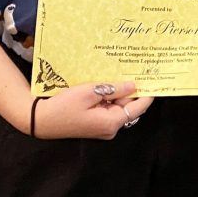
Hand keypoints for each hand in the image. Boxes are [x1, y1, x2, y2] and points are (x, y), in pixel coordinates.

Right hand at [31, 81, 153, 139]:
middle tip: (139, 68)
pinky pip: (108, 107)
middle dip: (132, 89)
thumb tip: (133, 85)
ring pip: (118, 105)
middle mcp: (110, 128)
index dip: (148, 92)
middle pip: (129, 106)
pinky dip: (110, 96)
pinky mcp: (95, 123)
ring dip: (119, 91)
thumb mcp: (90, 92)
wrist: (41, 119)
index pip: (138, 107)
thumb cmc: (64, 106)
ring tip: (123, 70)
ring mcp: (102, 126)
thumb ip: (114, 89)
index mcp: (111, 123)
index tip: (156, 79)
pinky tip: (107, 82)